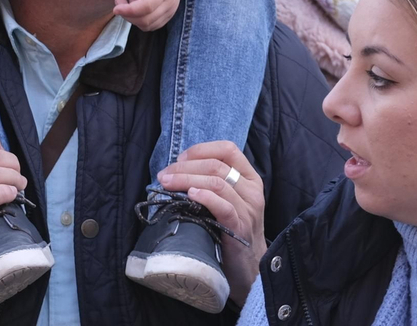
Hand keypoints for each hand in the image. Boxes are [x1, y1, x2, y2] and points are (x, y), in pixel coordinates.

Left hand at [113, 0, 208, 30]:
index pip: (147, 6)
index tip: (116, 7)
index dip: (129, 10)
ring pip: (148, 25)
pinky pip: (153, 24)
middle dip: (128, 14)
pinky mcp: (169, 12)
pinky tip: (137, 3)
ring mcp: (171, 8)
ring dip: (133, 17)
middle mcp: (170, 1)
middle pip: (146, 20)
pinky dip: (141, 19)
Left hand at [158, 142, 266, 306]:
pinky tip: (189, 196)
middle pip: (216, 165)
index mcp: (250, 178)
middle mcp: (252, 190)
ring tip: (167, 184)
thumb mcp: (229, 201)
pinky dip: (204, 197)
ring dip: (186, 180)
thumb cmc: (231, 230)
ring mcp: (248, 209)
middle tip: (164, 175)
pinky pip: (223, 206)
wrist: (249, 268)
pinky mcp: (240, 228)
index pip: (228, 149)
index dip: (201, 149)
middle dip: (185, 167)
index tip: (179, 158)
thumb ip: (213, 183)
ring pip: (217, 182)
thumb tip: (177, 169)